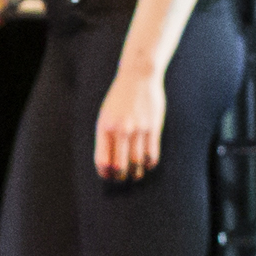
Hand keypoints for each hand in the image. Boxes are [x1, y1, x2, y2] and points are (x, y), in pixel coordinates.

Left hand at [96, 65, 166, 182]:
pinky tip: (147, 163)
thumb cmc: (119, 99)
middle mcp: (121, 130)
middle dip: (120, 176)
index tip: (108, 175)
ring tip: (136, 174)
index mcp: (105, 127)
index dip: (105, 173)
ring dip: (136, 172)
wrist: (138, 77)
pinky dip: (149, 163)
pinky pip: (152, 153)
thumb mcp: (105, 115)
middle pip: (120, 165)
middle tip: (122, 178)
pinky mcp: (153, 127)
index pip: (103, 160)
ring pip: (137, 162)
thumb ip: (106, 137)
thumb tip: (108, 162)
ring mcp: (138, 129)